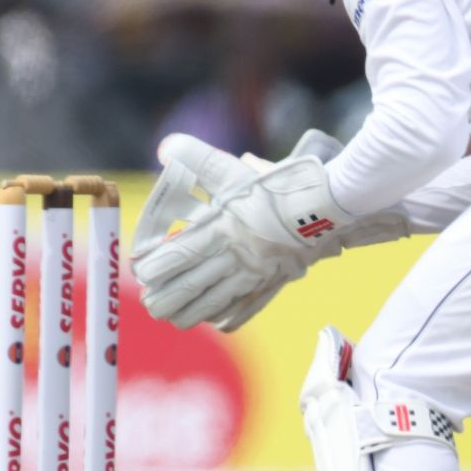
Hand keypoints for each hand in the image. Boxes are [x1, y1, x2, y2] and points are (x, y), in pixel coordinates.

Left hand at [134, 148, 347, 325]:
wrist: (329, 206)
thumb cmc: (279, 187)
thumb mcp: (235, 169)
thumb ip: (199, 159)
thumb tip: (166, 147)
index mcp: (223, 230)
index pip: (182, 254)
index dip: (159, 267)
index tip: (141, 274)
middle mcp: (236, 256)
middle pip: (194, 284)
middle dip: (168, 298)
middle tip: (149, 305)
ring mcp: (256, 273)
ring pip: (217, 300)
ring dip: (192, 313)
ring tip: (173, 319)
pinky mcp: (274, 280)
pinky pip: (249, 306)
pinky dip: (230, 316)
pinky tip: (216, 323)